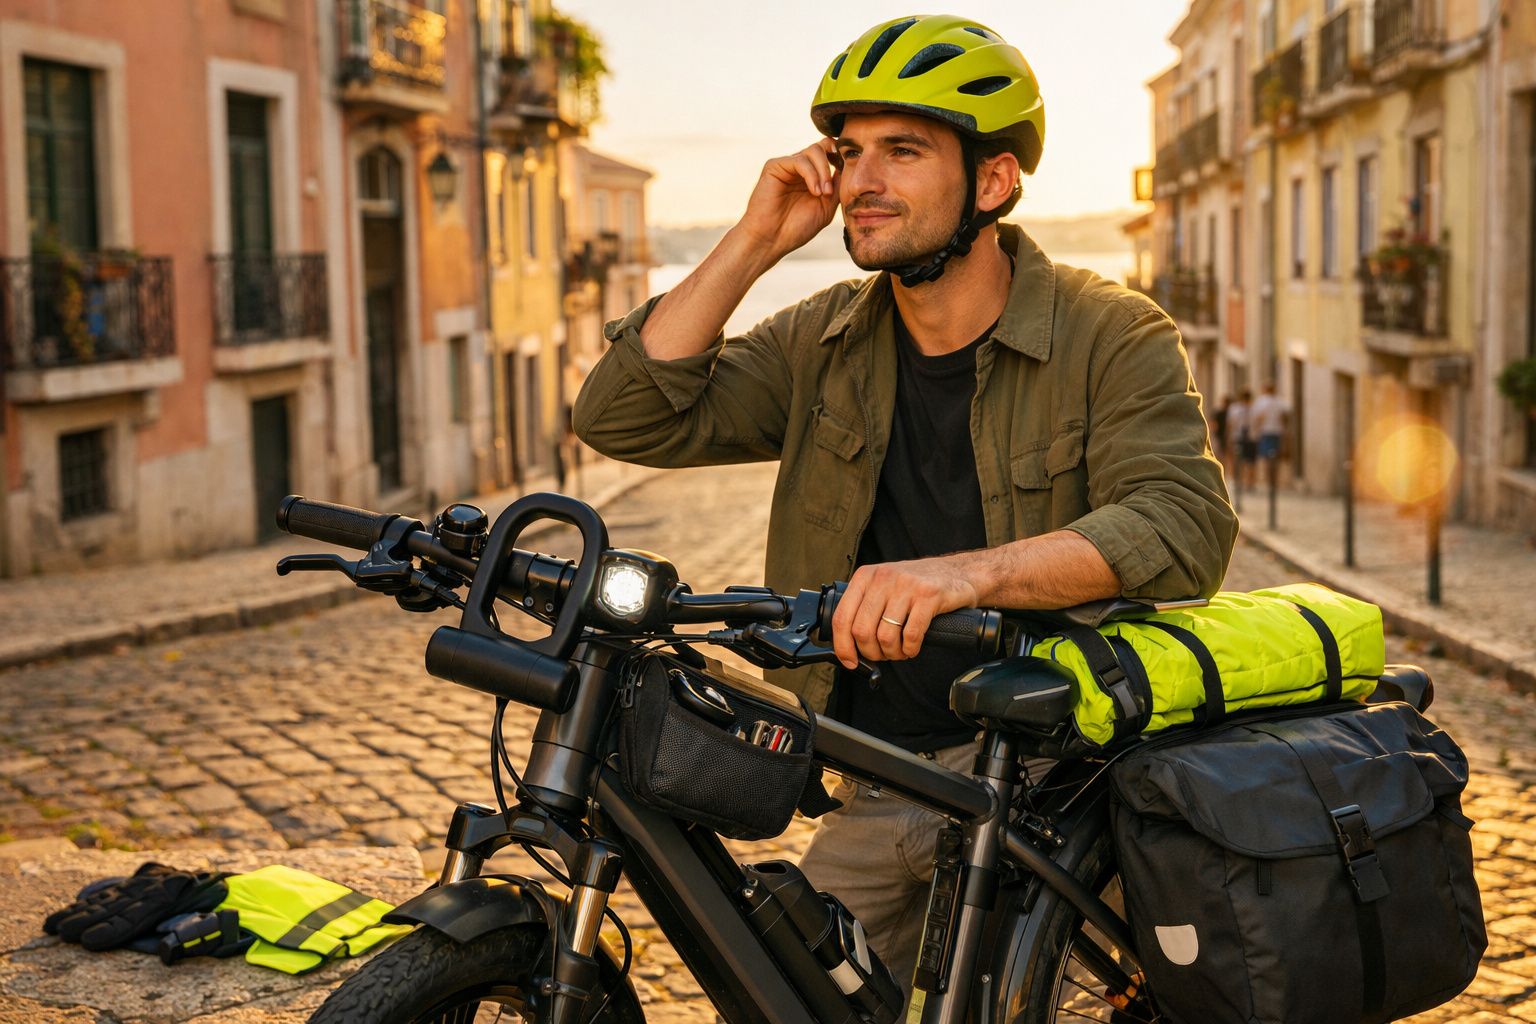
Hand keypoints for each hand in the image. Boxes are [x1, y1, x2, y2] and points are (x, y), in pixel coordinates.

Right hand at [736, 139, 840, 262]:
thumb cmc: (796, 228)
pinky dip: (811, 175)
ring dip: (823, 172)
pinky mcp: (775, 166)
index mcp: (812, 175)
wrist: (772, 240)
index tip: (849, 175)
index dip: (842, 158)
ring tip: (822, 194)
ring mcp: (787, 165)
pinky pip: (799, 160)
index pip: (830, 152)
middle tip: (831, 191)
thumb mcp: (826, 207)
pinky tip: (814, 192)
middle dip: (833, 164)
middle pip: (823, 146)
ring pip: (813, 150)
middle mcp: (799, 167)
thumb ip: (836, 187)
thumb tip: (847, 167)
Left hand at [830, 557, 980, 669]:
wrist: (958, 572)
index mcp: (866, 576)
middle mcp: (883, 578)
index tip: (850, 661)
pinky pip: (911, 635)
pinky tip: (912, 647)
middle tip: (882, 655)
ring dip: (892, 653)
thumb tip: (846, 645)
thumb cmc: (917, 586)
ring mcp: (906, 586)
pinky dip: (910, 649)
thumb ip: (865, 608)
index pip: (842, 617)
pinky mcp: (928, 595)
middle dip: (871, 652)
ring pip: (885, 636)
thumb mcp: (884, 587)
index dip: (842, 646)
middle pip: (862, 631)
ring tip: (900, 651)